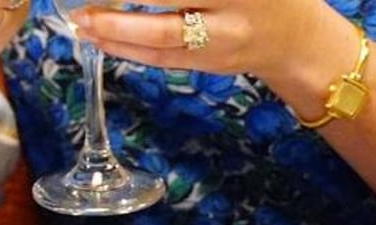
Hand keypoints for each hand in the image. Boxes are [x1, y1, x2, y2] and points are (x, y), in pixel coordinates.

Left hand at [69, 0, 350, 83]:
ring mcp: (215, 47)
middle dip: (121, 10)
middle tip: (82, 5)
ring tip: (80, 23)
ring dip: (115, 34)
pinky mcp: (202, 67)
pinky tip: (100, 39)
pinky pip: (159, 60)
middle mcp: (230, 17)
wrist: (294, 40)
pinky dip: (126, 50)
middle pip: (168, 14)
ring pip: (159, 43)